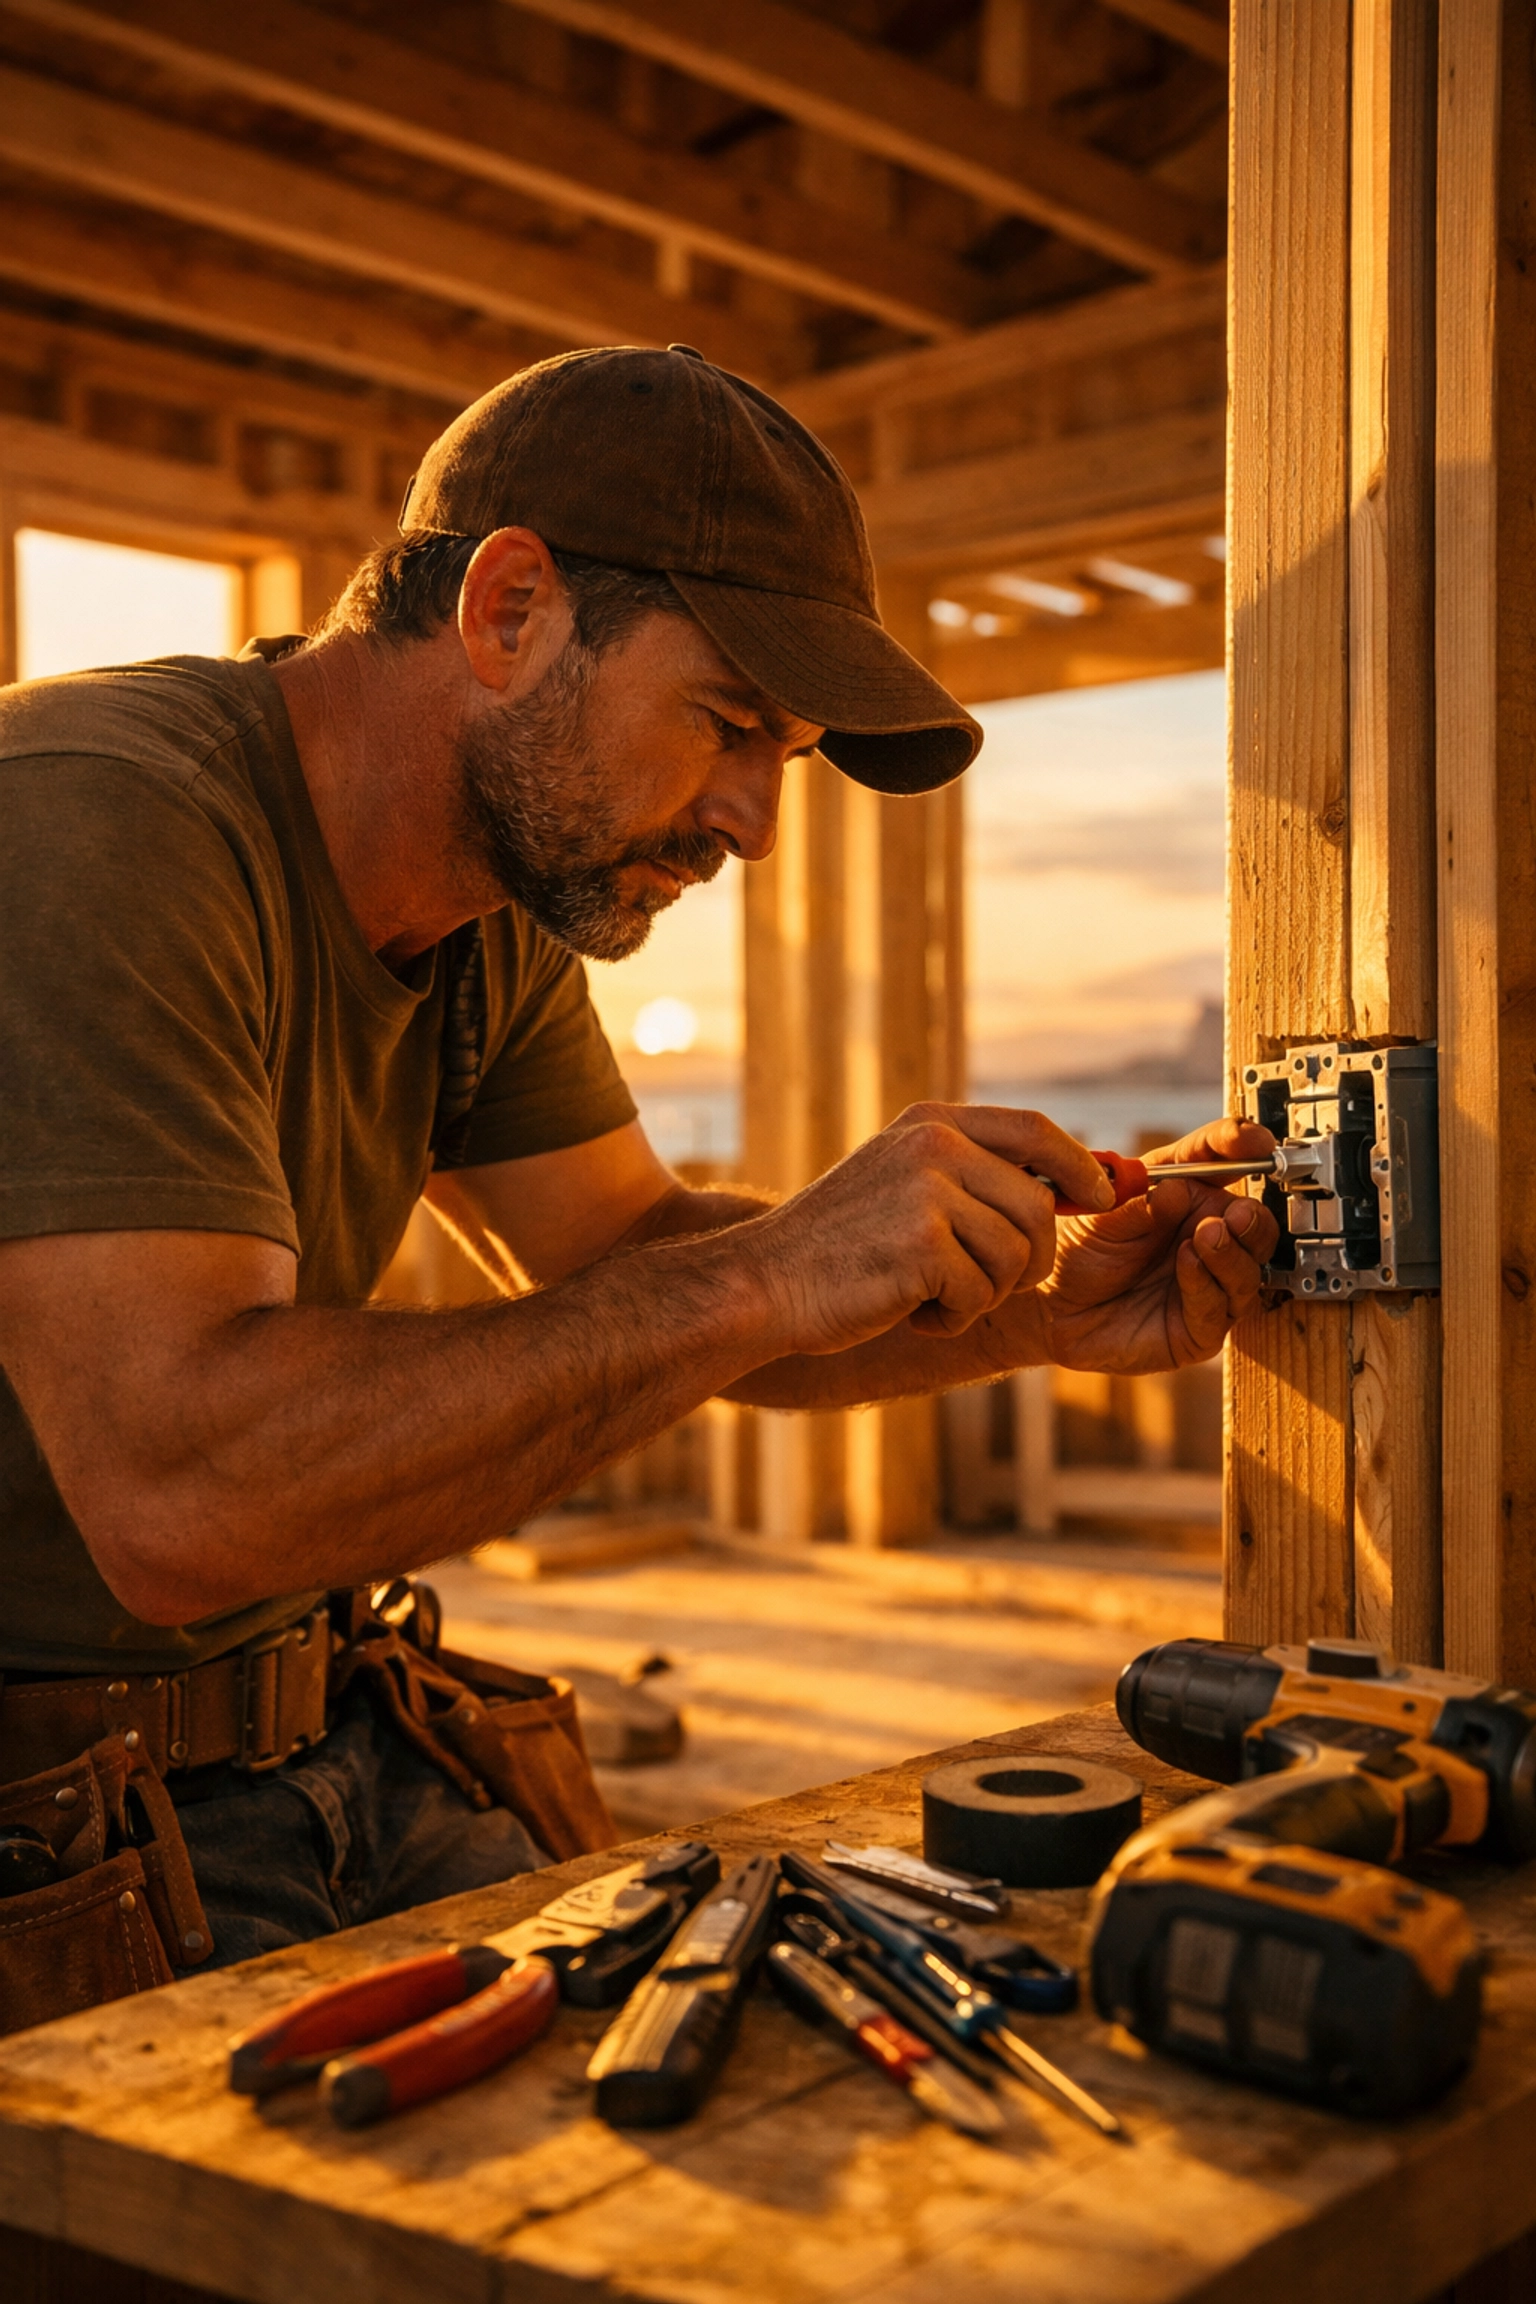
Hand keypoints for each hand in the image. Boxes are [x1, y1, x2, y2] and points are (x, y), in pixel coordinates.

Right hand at [738, 1102, 1116, 1356]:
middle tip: (975, 1286)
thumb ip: (975, 1175)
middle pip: (1039, 1206)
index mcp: (931, 1122)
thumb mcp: (904, 1184)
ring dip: (982, 1295)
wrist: (763, 1284)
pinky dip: (951, 1319)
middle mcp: (932, 1145)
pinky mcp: (921, 1245)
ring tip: (925, 1295)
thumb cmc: (839, 1248)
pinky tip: (908, 1311)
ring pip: (1017, 1256)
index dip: (1083, 1166)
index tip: (1107, 1196)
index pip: (1036, 1129)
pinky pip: (980, 1294)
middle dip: (1025, 1261)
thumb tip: (1081, 1185)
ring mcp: (926, 1192)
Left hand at [1005, 1115, 1280, 1374]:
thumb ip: (1137, 1206)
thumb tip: (1175, 1191)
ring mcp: (1207, 1281)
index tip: (1253, 1142)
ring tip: (1207, 1236)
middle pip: (1253, 1222)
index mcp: (1185, 1194)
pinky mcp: (1199, 1326)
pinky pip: (1220, 1307)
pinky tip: (1189, 1264)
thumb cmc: (1077, 1250)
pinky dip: (1208, 1284)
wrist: (1051, 1306)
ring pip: (1248, 1267)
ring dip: (1233, 1251)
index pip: (1221, 1163)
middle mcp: (1204, 1234)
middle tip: (1237, 1213)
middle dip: (1251, 1216)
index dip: (1241, 1148)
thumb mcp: (1098, 1217)